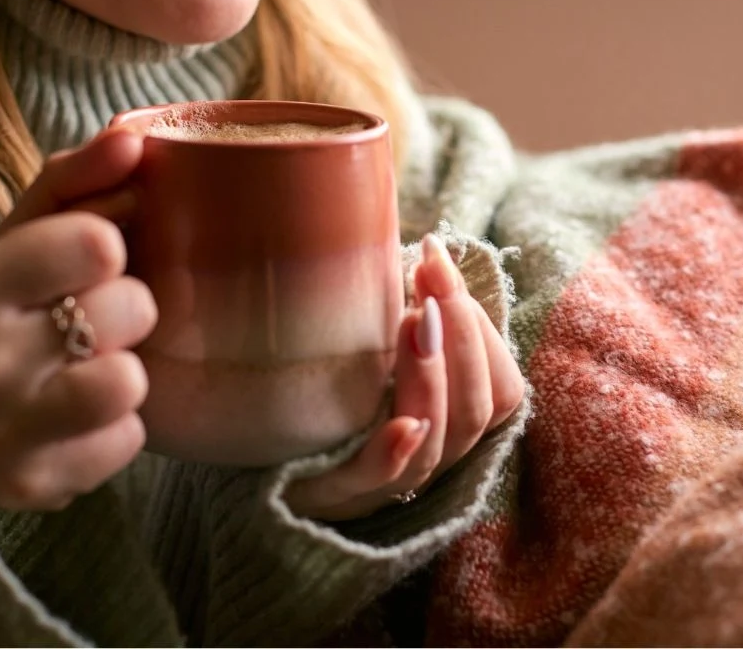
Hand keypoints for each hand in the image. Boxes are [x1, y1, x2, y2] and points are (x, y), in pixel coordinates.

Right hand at [0, 129, 156, 510]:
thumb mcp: (15, 237)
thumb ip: (75, 181)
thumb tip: (135, 138)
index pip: (99, 243)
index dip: (106, 249)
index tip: (85, 262)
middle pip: (131, 310)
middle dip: (123, 310)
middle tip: (84, 320)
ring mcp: (5, 434)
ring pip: (132, 382)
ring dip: (123, 370)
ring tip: (86, 367)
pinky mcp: (35, 486)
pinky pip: (129, 440)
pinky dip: (116, 427)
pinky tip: (77, 416)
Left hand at [285, 234, 524, 520]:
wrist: (241, 441)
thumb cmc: (318, 380)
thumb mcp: (369, 343)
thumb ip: (408, 312)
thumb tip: (431, 249)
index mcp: (445, 423)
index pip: (500, 391)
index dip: (483, 331)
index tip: (440, 266)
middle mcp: (426, 458)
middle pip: (476, 410)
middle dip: (462, 334)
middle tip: (430, 274)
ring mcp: (383, 483)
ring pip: (439, 441)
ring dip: (432, 376)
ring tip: (414, 319)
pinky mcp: (331, 493)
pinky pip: (376, 482)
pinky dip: (395, 453)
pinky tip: (404, 424)